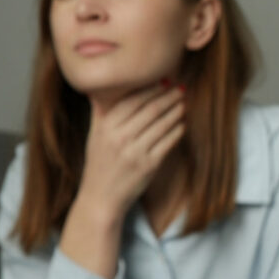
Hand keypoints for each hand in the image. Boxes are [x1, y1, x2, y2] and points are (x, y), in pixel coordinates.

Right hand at [77, 81, 185, 219]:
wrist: (101, 198)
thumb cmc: (99, 164)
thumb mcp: (94, 136)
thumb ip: (100, 112)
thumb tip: (100, 87)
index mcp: (106, 127)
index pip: (132, 100)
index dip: (151, 89)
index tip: (165, 81)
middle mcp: (120, 138)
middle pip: (150, 110)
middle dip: (169, 97)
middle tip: (181, 88)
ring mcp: (135, 152)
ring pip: (162, 125)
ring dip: (176, 111)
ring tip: (184, 103)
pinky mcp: (149, 166)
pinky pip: (168, 142)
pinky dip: (177, 130)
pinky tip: (182, 123)